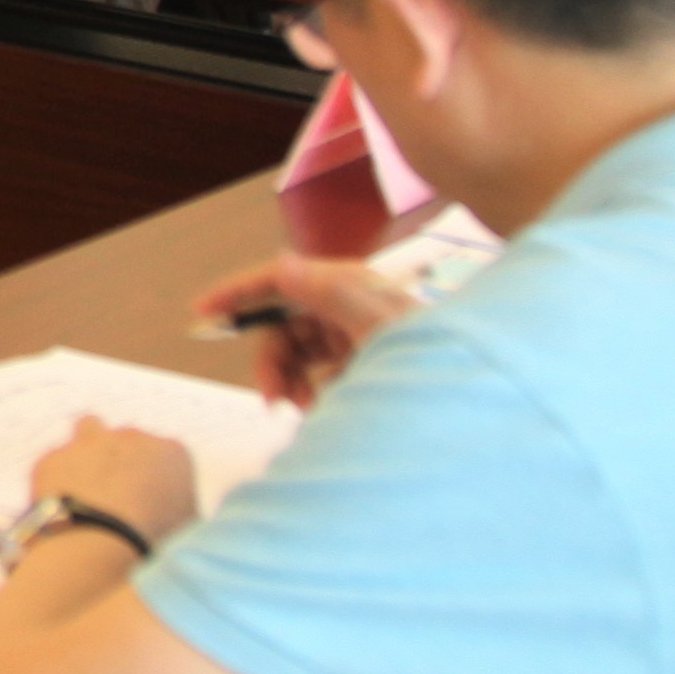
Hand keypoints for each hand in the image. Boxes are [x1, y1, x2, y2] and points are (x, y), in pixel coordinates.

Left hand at [29, 417, 205, 548]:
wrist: (98, 546)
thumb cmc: (150, 543)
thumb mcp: (185, 529)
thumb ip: (178, 509)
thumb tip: (168, 514)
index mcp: (172, 453)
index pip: (165, 456)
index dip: (155, 479)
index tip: (148, 501)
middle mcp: (132, 438)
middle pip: (127, 442)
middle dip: (121, 463)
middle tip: (115, 499)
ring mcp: (90, 443)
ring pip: (89, 428)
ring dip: (89, 450)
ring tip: (85, 485)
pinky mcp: (54, 457)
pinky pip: (55, 462)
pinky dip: (57, 479)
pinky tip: (60, 505)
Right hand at [185, 249, 419, 408]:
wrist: (469, 404)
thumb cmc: (433, 359)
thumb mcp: (380, 326)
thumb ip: (332, 293)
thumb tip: (285, 265)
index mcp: (349, 286)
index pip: (281, 278)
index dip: (239, 291)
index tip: (205, 310)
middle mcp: (347, 307)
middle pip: (283, 325)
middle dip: (273, 362)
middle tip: (275, 399)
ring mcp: (353, 336)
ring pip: (297, 355)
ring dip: (292, 382)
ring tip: (308, 408)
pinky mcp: (359, 364)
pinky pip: (317, 375)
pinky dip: (313, 392)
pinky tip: (328, 406)